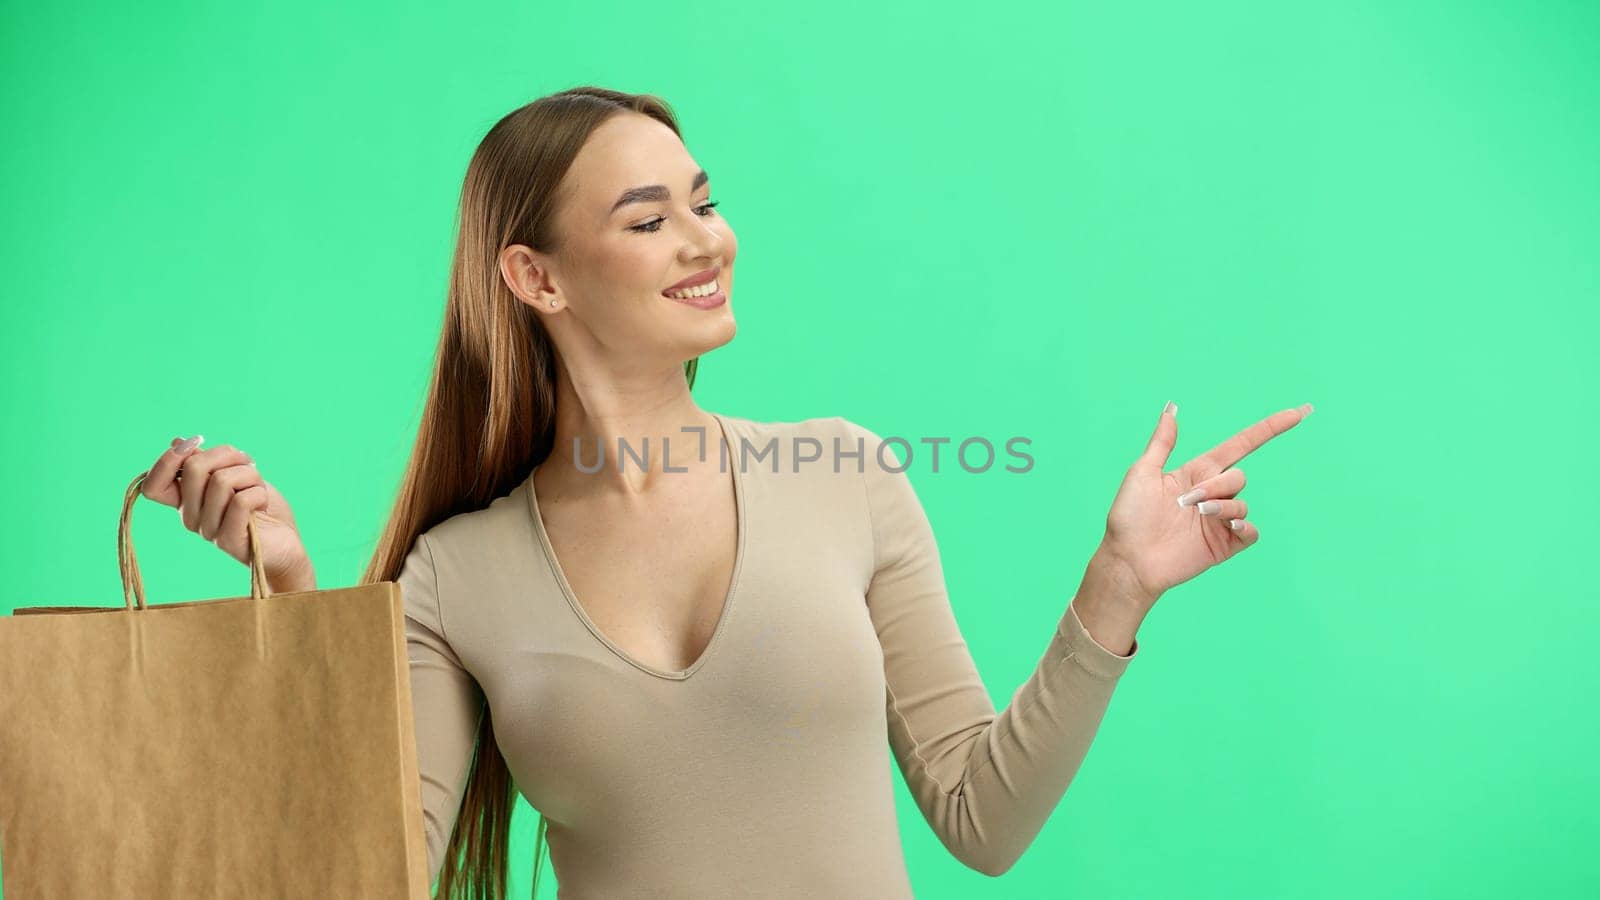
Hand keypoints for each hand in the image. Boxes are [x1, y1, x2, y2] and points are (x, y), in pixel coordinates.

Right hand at [139, 436, 316, 592]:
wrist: (286, 545)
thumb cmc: (260, 508)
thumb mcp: (234, 476)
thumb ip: (207, 463)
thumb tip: (177, 441)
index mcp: (186, 501)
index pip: (153, 485)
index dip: (168, 460)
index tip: (196, 443)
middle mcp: (190, 517)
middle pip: (194, 469)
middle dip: (228, 455)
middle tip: (248, 464)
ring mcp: (208, 531)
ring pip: (222, 481)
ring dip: (250, 476)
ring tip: (258, 489)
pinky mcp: (229, 540)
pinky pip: (240, 501)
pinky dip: (259, 493)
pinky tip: (263, 504)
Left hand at [1097, 401, 1312, 608]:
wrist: (1128, 560)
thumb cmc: (1129, 516)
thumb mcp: (1142, 472)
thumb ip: (1162, 442)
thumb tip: (1171, 409)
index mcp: (1196, 473)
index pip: (1241, 445)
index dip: (1270, 428)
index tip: (1299, 412)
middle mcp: (1211, 495)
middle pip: (1239, 476)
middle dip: (1217, 485)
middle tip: (1187, 501)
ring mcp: (1218, 521)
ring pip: (1242, 503)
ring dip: (1222, 507)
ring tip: (1196, 514)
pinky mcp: (1223, 545)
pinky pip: (1250, 532)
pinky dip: (1244, 527)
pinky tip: (1227, 528)